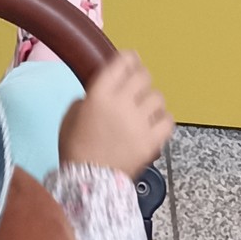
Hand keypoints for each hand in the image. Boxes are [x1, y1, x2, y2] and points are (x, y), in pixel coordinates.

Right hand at [58, 52, 172, 177]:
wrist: (89, 181)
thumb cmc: (75, 148)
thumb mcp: (72, 116)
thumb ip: (89, 98)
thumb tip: (105, 93)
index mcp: (99, 94)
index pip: (122, 64)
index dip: (129, 58)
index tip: (132, 59)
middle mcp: (121, 103)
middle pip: (143, 76)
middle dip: (141, 78)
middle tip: (138, 85)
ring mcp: (139, 122)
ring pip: (157, 97)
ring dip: (151, 101)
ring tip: (145, 110)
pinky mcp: (152, 140)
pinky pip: (168, 120)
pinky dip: (163, 120)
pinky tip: (155, 124)